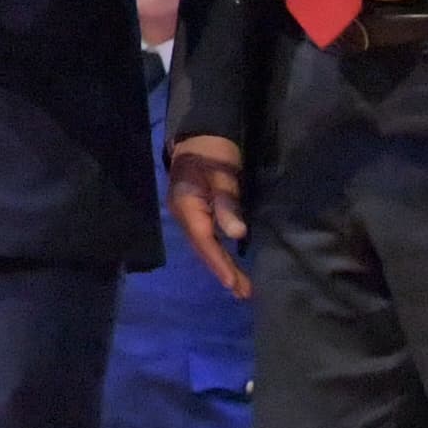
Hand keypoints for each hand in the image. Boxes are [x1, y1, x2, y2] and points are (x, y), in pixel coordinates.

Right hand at [167, 136, 249, 298]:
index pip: (205, 242)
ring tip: (239, 287)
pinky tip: (229, 263)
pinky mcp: (195, 212)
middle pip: (204, 250)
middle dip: (223, 272)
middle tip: (243, 293)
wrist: (199, 134)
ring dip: (221, 266)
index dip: (220, 264)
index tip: (234, 284)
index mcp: (187, 207)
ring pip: (204, 247)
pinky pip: (206, 239)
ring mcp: (187, 215)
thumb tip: (237, 234)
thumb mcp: (223, 174)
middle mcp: (184, 216)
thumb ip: (227, 203)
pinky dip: (218, 254)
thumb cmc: (213, 152)